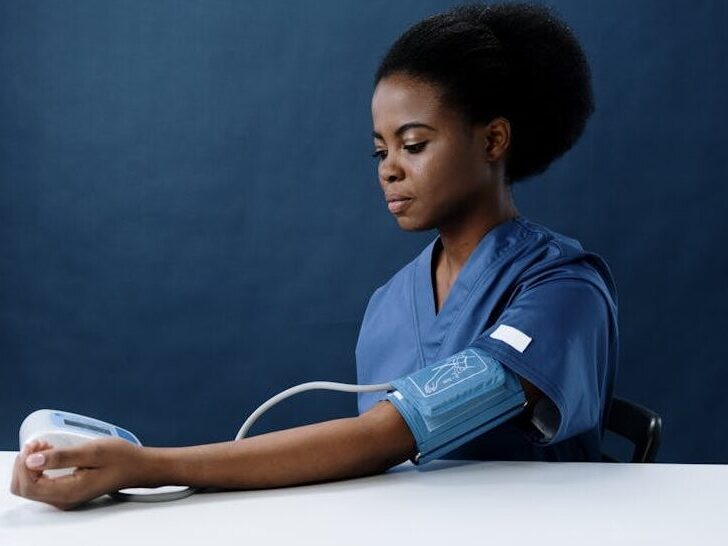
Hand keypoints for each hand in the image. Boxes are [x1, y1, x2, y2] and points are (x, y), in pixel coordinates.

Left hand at [10, 438, 145, 510]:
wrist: (138, 467)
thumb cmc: (121, 458)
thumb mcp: (92, 451)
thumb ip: (61, 457)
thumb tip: (32, 460)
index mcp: (68, 491)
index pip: (28, 485)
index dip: (25, 463)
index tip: (37, 444)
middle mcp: (63, 499)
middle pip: (23, 488)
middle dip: (25, 464)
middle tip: (41, 444)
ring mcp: (64, 498)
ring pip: (29, 486)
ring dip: (31, 464)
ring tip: (46, 446)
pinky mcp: (66, 492)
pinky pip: (40, 484)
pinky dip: (39, 468)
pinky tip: (50, 454)